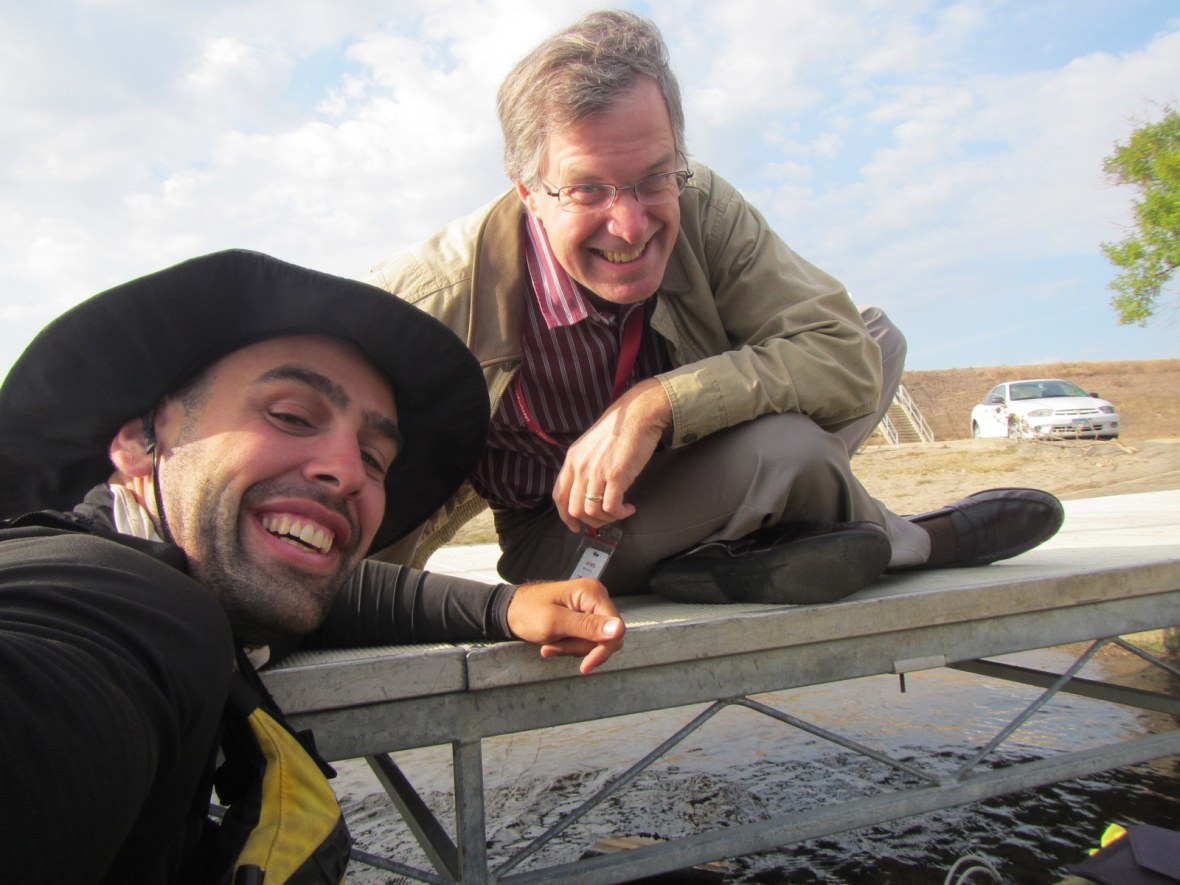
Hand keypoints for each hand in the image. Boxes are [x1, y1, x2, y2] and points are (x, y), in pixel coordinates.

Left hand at [505, 579, 624, 673]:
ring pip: (595, 641)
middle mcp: (596, 597)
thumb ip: (587, 627)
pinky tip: (553, 643)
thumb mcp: (555, 622)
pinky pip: (586, 639)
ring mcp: (590, 607)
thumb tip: (619, 629)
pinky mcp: (583, 617)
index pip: (615, 627)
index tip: (586, 665)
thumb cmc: (527, 611)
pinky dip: (570, 646)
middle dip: (580, 647)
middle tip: (556, 647)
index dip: (603, 649)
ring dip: (572, 648)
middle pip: (606, 636)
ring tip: (550, 645)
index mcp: (592, 592)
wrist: (509, 611)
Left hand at [554, 379, 671, 532]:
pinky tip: (629, 508)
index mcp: (572, 459)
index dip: (565, 516)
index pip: (559, 495)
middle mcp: (580, 467)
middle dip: (591, 521)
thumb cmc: (620, 429)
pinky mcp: (615, 475)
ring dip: (607, 518)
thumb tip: (590, 489)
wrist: (638, 415)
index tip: (575, 526)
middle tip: (606, 519)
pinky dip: (620, 513)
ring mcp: (596, 472)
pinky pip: (611, 507)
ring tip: (620, 512)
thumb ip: (586, 465)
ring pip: (592, 511)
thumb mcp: (591, 445)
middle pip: (575, 508)